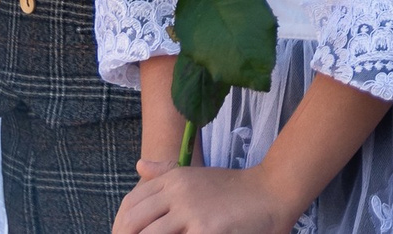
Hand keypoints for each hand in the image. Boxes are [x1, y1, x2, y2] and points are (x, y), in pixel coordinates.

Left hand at [112, 159, 299, 233]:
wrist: (273, 191)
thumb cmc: (234, 188)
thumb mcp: (198, 176)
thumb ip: (166, 173)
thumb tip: (139, 166)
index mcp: (173, 179)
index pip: (130, 204)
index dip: (120, 226)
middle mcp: (177, 192)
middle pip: (132, 222)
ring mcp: (190, 211)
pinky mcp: (205, 230)